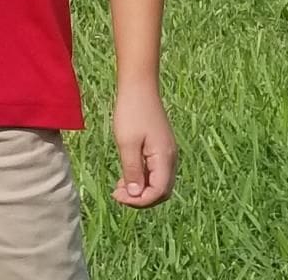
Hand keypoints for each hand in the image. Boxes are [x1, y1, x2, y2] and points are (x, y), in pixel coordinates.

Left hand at [111, 83, 176, 207]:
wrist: (139, 85)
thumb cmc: (131, 111)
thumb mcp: (127, 142)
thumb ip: (132, 170)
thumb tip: (136, 195)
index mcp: (164, 158)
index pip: (158, 192)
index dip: (139, 200)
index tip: (118, 197)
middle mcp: (170, 158)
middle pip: (160, 191)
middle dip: (140, 197)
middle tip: (117, 194)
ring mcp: (166, 152)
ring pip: (157, 181)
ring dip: (140, 188)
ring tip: (118, 187)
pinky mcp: (160, 147)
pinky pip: (154, 170)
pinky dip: (141, 177)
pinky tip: (126, 175)